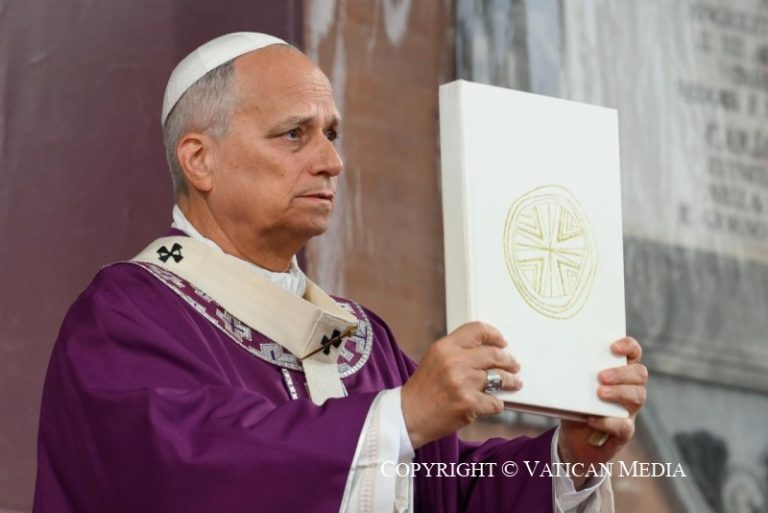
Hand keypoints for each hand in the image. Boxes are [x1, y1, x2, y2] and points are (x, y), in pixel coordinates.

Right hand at [401, 322, 521, 448]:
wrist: (408, 416)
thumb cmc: (422, 389)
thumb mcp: (434, 359)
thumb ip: (457, 352)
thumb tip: (488, 351)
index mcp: (444, 347)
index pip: (477, 330)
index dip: (494, 335)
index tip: (502, 342)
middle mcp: (454, 361)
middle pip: (494, 354)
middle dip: (508, 360)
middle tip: (514, 365)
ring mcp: (463, 383)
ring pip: (500, 377)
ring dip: (510, 381)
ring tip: (514, 383)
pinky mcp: (469, 404)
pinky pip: (495, 402)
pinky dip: (497, 404)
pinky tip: (494, 404)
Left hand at [558, 337, 647, 487]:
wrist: (573, 442)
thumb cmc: (574, 407)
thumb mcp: (572, 388)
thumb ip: (571, 374)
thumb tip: (552, 359)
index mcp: (619, 374)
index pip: (633, 354)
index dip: (629, 346)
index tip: (613, 347)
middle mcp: (628, 390)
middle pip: (640, 374)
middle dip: (621, 373)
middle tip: (601, 376)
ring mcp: (629, 411)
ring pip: (638, 396)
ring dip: (619, 392)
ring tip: (599, 394)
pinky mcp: (623, 433)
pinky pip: (624, 426)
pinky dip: (608, 421)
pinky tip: (592, 419)